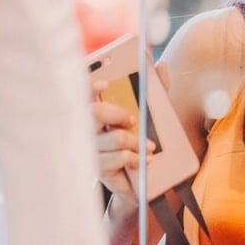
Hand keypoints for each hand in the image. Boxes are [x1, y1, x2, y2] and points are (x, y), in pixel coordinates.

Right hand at [90, 80, 155, 201]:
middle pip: (93, 112)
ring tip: (148, 146)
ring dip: (135, 141)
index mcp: (96, 109)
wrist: (140, 179)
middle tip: (133, 119)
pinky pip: (118, 157)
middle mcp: (87, 127)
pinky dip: (135, 157)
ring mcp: (90, 148)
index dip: (89, 85)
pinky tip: (142, 160)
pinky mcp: (98, 167)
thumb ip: (156, 88)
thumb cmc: (141, 138)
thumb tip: (161, 65)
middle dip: (117, 113)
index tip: (105, 83)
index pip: (83, 92)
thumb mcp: (152, 111)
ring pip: (113, 138)